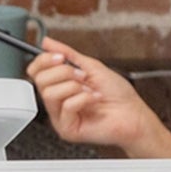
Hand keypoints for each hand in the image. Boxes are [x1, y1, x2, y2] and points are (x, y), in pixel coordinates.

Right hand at [26, 37, 170, 155]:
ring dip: (75, 86)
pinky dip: (84, 98)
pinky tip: (94, 100)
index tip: (61, 57)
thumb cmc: (119, 95)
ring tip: (90, 90)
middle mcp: (57, 101)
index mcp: (60, 86)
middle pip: (40, 80)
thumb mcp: (91, 66)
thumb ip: (67, 54)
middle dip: (64, 72)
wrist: (134, 114)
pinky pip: (66, 106)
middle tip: (82, 76)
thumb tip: (47, 42)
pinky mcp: (67, 129)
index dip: (44, 60)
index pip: (36, 71)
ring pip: (50, 93)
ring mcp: (60, 116)